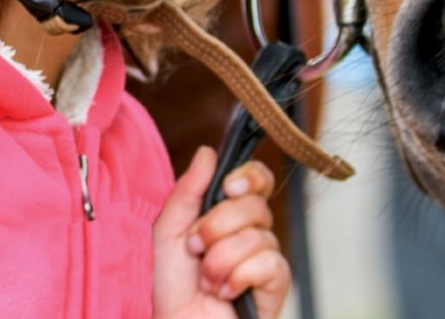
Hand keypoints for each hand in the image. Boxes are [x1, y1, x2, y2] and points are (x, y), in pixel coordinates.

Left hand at [153, 146, 289, 318]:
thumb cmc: (173, 287)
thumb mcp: (168, 232)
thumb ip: (187, 191)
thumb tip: (208, 152)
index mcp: (229, 212)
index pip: (258, 178)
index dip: (250, 175)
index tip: (228, 187)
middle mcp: (252, 230)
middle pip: (255, 204)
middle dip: (217, 227)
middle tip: (196, 249)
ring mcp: (266, 256)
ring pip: (257, 236)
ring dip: (221, 261)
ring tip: (207, 280)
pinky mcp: (276, 283)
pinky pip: (269, 263)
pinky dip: (239, 278)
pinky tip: (226, 292)